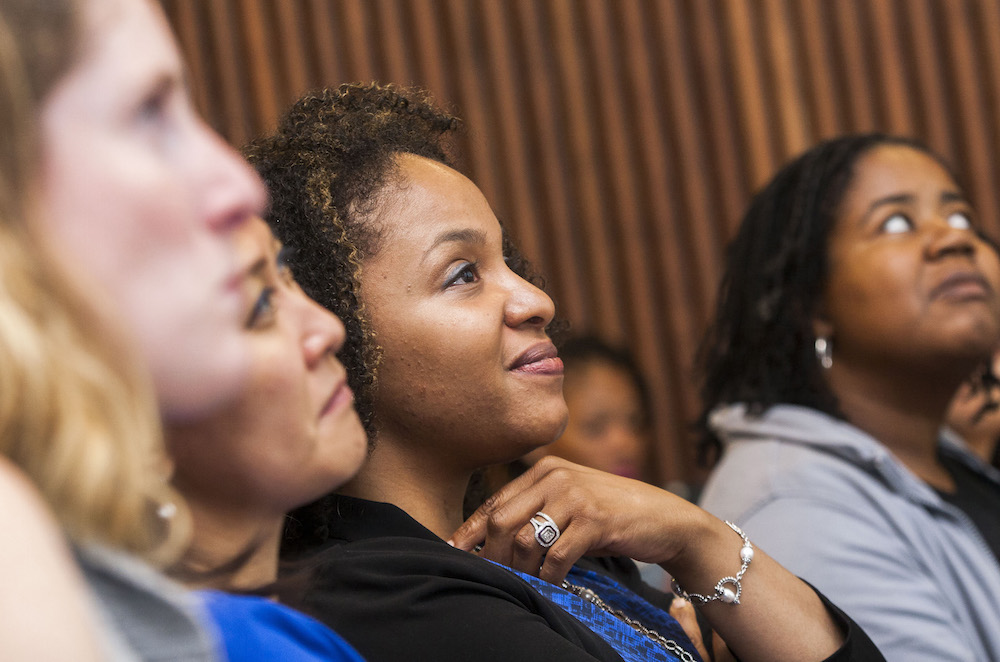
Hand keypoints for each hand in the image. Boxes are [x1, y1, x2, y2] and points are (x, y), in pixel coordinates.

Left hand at [449, 456, 704, 583]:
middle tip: (491, 577)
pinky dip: (548, 577)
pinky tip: (551, 585)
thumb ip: (536, 511)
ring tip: (524, 584)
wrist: (666, 519)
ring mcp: (575, 496)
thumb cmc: (613, 515)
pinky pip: (556, 556)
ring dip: (519, 569)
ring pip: (524, 539)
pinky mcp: (595, 520)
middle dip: (490, 554)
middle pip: (501, 519)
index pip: (495, 501)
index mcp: (545, 469)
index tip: (454, 553)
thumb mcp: (570, 503)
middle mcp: (556, 476)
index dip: (470, 530)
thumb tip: (489, 541)